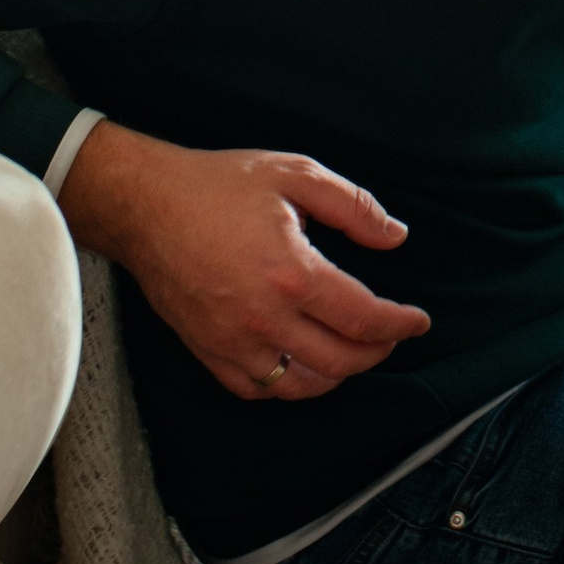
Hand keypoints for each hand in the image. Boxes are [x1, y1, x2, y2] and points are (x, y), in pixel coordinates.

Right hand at [60, 120, 432, 401]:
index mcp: (293, 273)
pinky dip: (288, 385)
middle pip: (340, 360)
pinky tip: (302, 363)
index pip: (364, 318)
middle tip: (390, 334)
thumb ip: (353, 206)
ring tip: (352, 350)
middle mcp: (265, 317)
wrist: (144, 206)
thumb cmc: (218, 185)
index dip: (400, 324)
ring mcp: (233, 340)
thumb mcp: (295, 174)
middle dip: (376, 352)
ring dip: (336, 374)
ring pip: (301, 385)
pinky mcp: (207, 350)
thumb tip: (395, 236)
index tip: (418, 321)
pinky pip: (256, 389)